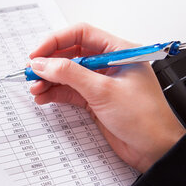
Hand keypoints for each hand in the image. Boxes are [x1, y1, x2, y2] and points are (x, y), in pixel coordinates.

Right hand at [29, 23, 185, 172]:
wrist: (154, 150)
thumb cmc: (145, 118)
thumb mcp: (103, 91)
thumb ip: (70, 74)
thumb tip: (44, 63)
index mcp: (119, 51)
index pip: (82, 35)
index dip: (56, 42)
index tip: (38, 55)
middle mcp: (109, 64)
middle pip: (71, 55)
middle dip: (49, 64)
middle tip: (32, 73)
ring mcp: (101, 83)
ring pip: (67, 75)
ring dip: (49, 81)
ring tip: (35, 88)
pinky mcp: (95, 100)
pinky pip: (69, 92)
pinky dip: (54, 94)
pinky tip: (43, 97)